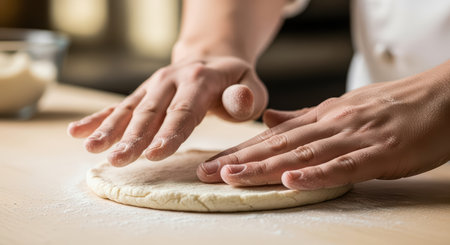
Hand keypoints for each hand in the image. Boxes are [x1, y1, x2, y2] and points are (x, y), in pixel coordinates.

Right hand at [67, 56, 267, 165]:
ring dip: (110, 129)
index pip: (184, 110)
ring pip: (129, 109)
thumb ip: (246, 97)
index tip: (155, 155)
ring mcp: (153, 86)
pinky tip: (77, 132)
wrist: (211, 58)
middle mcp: (171, 80)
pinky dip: (97, 119)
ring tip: (92, 149)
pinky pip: (118, 105)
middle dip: (133, 138)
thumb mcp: (250, 84)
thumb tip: (237, 103)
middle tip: (118, 160)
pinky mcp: (142, 93)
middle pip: (151, 112)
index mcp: (200, 79)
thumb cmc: (235, 81)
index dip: (169, 134)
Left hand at [197, 70, 449, 189]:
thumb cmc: (392, 106)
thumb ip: (304, 117)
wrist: (442, 96)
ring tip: (232, 177)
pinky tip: (291, 180)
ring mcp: (354, 138)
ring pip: (302, 154)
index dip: (241, 150)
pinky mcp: (380, 153)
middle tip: (206, 173)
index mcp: (322, 117)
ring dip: (265, 167)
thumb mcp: (343, 108)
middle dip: (240, 160)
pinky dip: (316, 174)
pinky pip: (344, 166)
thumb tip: (269, 119)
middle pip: (278, 146)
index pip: (273, 136)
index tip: (213, 162)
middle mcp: (331, 125)